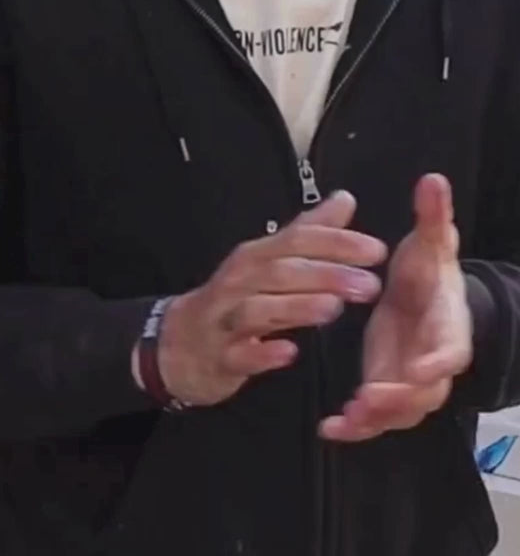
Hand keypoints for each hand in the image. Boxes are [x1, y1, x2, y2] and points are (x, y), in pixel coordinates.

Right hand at [152, 192, 385, 406]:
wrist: (179, 343)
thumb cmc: (234, 299)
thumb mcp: (269, 261)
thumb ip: (308, 232)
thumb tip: (344, 199)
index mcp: (256, 256)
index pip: (297, 240)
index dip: (337, 243)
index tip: (376, 251)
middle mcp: (239, 282)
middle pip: (282, 271)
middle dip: (327, 275)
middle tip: (369, 285)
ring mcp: (225, 319)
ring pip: (259, 309)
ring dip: (297, 307)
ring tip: (333, 309)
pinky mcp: (219, 356)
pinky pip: (240, 354)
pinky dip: (263, 353)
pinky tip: (289, 352)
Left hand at [320, 174, 472, 442]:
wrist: (428, 298)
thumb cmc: (430, 273)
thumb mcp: (431, 243)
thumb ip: (433, 217)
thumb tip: (433, 180)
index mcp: (449, 328)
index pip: (451, 350)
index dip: (438, 361)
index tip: (422, 367)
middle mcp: (433, 363)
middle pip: (424, 393)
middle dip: (398, 399)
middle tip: (367, 399)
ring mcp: (409, 382)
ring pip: (398, 413)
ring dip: (373, 419)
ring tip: (344, 419)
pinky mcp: (387, 390)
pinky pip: (375, 418)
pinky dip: (355, 427)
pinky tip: (329, 427)